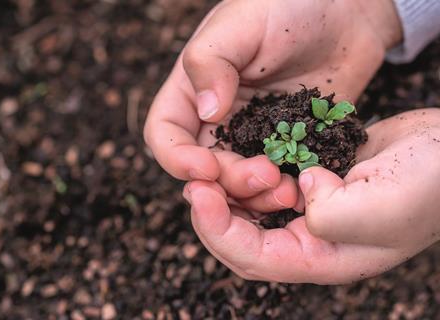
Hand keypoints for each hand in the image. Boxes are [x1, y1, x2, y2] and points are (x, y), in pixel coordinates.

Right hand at [144, 0, 401, 210]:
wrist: (346, 10)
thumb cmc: (288, 5)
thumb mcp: (241, 23)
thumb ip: (211, 63)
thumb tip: (206, 113)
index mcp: (193, 90)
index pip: (165, 134)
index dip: (177, 159)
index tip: (206, 168)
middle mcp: (218, 118)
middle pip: (204, 168)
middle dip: (227, 181)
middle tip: (264, 176)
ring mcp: (254, 135)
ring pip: (239, 182)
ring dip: (255, 195)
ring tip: (286, 189)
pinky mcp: (287, 144)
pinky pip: (278, 177)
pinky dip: (284, 190)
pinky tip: (302, 189)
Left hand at [184, 109, 439, 283]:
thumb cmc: (427, 186)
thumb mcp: (377, 210)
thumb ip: (328, 214)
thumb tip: (300, 190)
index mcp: (322, 259)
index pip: (253, 257)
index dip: (218, 229)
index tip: (198, 193)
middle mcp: (312, 241)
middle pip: (243, 239)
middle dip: (214, 213)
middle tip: (194, 181)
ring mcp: (312, 211)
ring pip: (252, 212)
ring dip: (230, 193)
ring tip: (215, 168)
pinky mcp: (314, 183)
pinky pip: (270, 186)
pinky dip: (251, 175)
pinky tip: (243, 157)